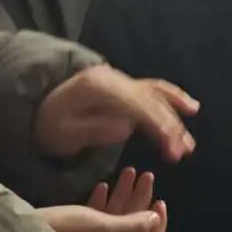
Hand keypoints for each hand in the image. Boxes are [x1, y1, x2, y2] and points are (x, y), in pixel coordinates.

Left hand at [34, 64, 198, 161]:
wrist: (41, 104)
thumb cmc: (50, 124)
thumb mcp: (63, 133)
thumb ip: (94, 130)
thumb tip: (126, 128)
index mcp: (98, 88)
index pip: (135, 105)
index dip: (157, 125)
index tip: (171, 148)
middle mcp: (114, 79)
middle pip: (149, 100)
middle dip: (170, 126)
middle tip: (184, 152)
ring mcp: (121, 80)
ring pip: (155, 93)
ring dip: (176, 115)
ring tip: (189, 140)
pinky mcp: (125, 87)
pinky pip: (153, 89)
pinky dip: (173, 97)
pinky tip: (190, 107)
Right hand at [39, 172, 166, 231]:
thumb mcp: (105, 228)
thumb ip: (134, 225)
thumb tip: (155, 219)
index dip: (158, 225)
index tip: (159, 200)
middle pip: (131, 230)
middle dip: (139, 202)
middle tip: (145, 175)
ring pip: (113, 222)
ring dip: (122, 197)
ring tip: (129, 171)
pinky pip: (93, 222)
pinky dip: (100, 204)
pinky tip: (102, 186)